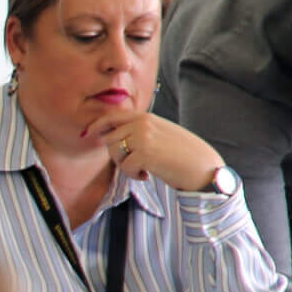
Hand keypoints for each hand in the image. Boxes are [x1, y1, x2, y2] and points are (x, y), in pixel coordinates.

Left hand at [84, 110, 225, 193]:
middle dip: (116, 156)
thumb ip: (140, 131)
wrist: (204, 167)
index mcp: (146, 117)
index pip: (113, 116)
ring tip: (143, 170)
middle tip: (133, 166)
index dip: (97, 125)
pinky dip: (134, 175)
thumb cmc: (183, 154)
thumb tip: (112, 136)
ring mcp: (143, 137)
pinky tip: (148, 175)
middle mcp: (143, 123)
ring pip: (115, 153)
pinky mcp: (145, 153)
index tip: (87, 134)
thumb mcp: (161, 134)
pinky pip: (125, 167)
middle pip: (109, 139)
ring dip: (125, 166)